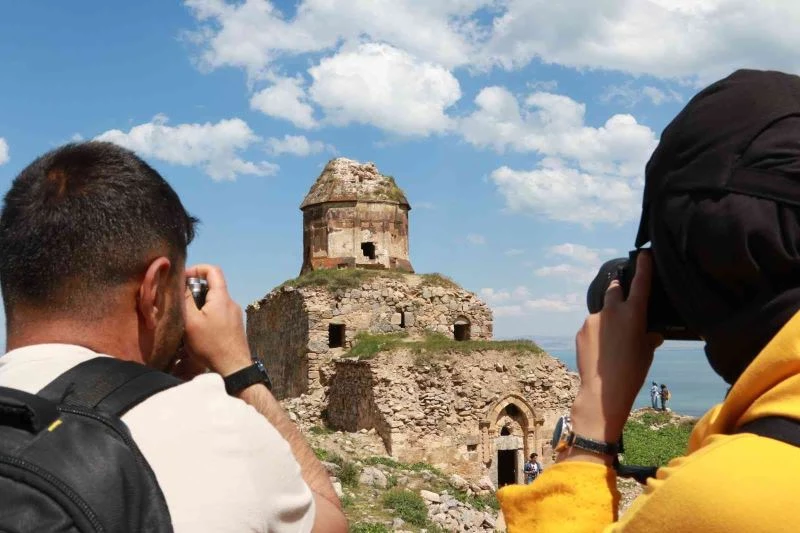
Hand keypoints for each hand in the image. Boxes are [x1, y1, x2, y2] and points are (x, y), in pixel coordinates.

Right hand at [182, 264, 252, 376]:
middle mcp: (231, 302)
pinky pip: (219, 313)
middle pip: (213, 286)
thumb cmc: (211, 345)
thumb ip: (185, 300)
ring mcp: (235, 315)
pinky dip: (207, 316)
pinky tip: (198, 331)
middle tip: (181, 303)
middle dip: (195, 291)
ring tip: (187, 319)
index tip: (182, 279)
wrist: (233, 368)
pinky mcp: (235, 326)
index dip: (196, 269)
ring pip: (215, 302)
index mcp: (222, 297)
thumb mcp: (191, 322)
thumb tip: (181, 285)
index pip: (212, 270)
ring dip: (200, 305)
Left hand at [570, 251, 662, 443]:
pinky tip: (601, 350)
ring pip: (602, 313)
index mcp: (633, 313)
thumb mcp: (647, 353)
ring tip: (612, 342)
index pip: (640, 283)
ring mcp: (593, 320)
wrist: (602, 391)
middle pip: (614, 289)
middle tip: (622, 293)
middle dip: (618, 288)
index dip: (644, 267)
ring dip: (607, 320)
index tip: (644, 254)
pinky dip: (597, 333)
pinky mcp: (581, 330)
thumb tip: (652, 333)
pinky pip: (592, 326)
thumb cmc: (632, 371)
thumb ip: (649, 337)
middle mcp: (611, 311)